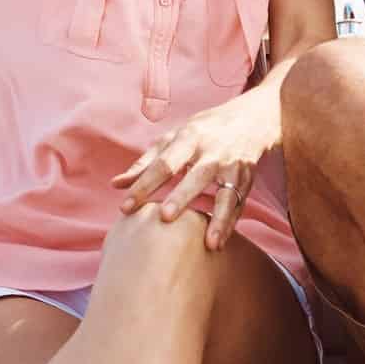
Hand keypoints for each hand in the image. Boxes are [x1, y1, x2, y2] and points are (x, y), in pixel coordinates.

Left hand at [111, 92, 279, 250]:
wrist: (249, 119)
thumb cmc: (201, 132)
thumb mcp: (172, 139)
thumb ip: (145, 163)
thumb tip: (115, 185)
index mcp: (189, 138)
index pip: (163, 164)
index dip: (144, 185)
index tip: (125, 207)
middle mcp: (212, 151)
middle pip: (197, 176)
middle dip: (182, 196)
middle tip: (166, 217)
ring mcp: (233, 166)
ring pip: (227, 194)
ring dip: (218, 218)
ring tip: (209, 242)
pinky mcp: (247, 180)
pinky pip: (238, 205)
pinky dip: (230, 224)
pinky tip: (218, 244)